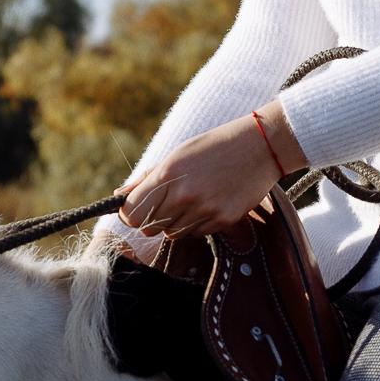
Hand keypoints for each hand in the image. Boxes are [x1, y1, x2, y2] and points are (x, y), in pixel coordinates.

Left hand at [118, 102, 305, 242]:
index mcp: (167, 174)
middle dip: (153, 219)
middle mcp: (184, 195)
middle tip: (167, 203)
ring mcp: (204, 210)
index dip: (130, 214)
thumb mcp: (177, 155)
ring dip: (176, 222)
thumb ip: (147, 179)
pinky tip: (209, 203)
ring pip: (172, 234)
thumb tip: (120, 197)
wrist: (260, 146)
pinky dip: (197, 224)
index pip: (132, 213)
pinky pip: (196, 233)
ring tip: (192, 200)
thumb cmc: (214, 146)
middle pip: (149, 228)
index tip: (136, 209)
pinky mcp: (223, 220)